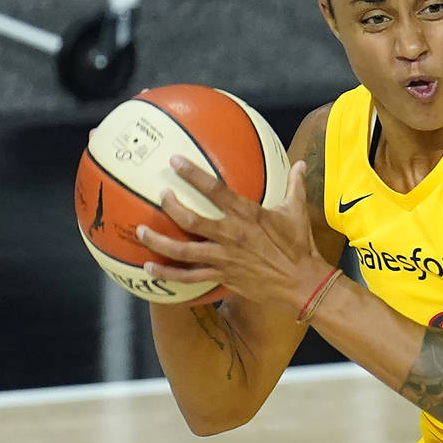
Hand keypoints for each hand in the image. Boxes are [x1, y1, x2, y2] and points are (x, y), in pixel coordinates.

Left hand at [135, 156, 332, 309]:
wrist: (301, 281)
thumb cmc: (299, 245)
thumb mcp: (297, 211)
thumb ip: (295, 185)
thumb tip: (302, 163)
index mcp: (247, 215)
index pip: (215, 190)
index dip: (193, 175)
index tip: (175, 161)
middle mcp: (231, 235)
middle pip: (190, 220)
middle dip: (171, 206)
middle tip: (161, 196)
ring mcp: (224, 258)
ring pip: (183, 251)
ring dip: (158, 242)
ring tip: (140, 231)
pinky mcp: (222, 276)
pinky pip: (189, 277)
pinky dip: (167, 274)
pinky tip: (149, 268)